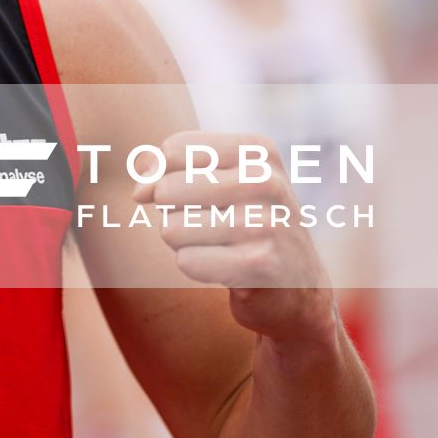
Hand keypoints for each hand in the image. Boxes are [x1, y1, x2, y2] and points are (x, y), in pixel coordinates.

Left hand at [131, 130, 335, 348]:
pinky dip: (197, 268)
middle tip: (212, 226)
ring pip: (172, 229)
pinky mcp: (261, 265)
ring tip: (222, 247)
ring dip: (186, 244)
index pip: (173, 149)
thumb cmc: (246, 224)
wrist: (298, 288)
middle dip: (175, 214)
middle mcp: (267, 180)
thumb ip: (168, 171)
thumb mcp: (219, 182)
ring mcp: (267, 223)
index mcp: (258, 150)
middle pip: (167, 190)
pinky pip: (187, 261)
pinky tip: (227, 270)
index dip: (161, 176)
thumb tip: (138, 192)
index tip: (184, 196)